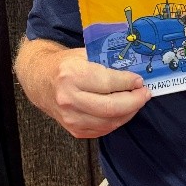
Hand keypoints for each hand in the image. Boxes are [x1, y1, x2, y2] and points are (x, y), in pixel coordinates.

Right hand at [36, 47, 150, 138]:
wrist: (39, 80)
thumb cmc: (64, 64)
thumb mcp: (83, 54)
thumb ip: (106, 62)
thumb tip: (133, 71)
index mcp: (71, 75)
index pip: (108, 83)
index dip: (128, 82)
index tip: (139, 80)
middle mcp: (69, 99)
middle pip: (111, 107)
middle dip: (134, 101)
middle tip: (145, 93)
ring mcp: (71, 118)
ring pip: (110, 122)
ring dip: (129, 112)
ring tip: (136, 101)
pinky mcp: (75, 130)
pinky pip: (104, 129)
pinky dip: (117, 120)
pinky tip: (123, 110)